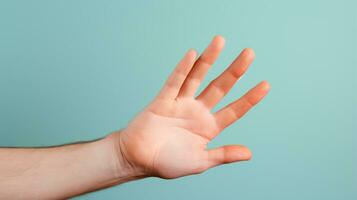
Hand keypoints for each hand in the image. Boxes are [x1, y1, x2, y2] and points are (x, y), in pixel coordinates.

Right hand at [110, 36, 269, 178]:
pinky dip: (182, 69)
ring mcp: (180, 103)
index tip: (266, 85)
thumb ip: (223, 155)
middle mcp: (197, 111)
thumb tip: (249, 154)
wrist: (138, 160)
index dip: (250, 98)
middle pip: (220, 87)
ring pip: (197, 77)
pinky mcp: (163, 100)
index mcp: (208, 127)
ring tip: (220, 41)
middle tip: (250, 53)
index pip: (234, 110)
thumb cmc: (167, 163)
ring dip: (208, 60)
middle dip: (235, 71)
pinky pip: (174, 82)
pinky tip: (192, 54)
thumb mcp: (200, 161)